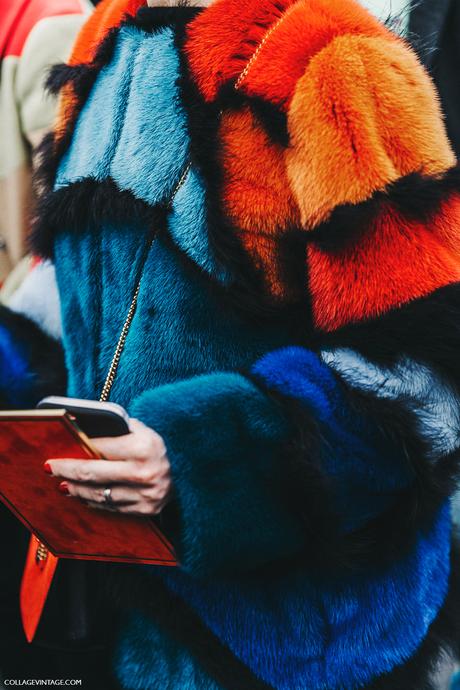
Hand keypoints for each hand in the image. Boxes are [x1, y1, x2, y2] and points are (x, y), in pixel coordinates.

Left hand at [45, 418, 171, 514]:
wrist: (192, 472)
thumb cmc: (160, 448)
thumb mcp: (145, 431)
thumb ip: (119, 430)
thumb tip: (83, 432)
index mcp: (145, 447)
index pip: (101, 448)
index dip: (77, 450)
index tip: (58, 452)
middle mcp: (145, 472)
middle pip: (94, 474)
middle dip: (67, 470)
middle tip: (50, 467)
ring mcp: (146, 495)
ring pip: (100, 494)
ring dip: (77, 490)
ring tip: (63, 483)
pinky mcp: (146, 510)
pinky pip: (112, 508)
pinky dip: (95, 502)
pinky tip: (83, 495)